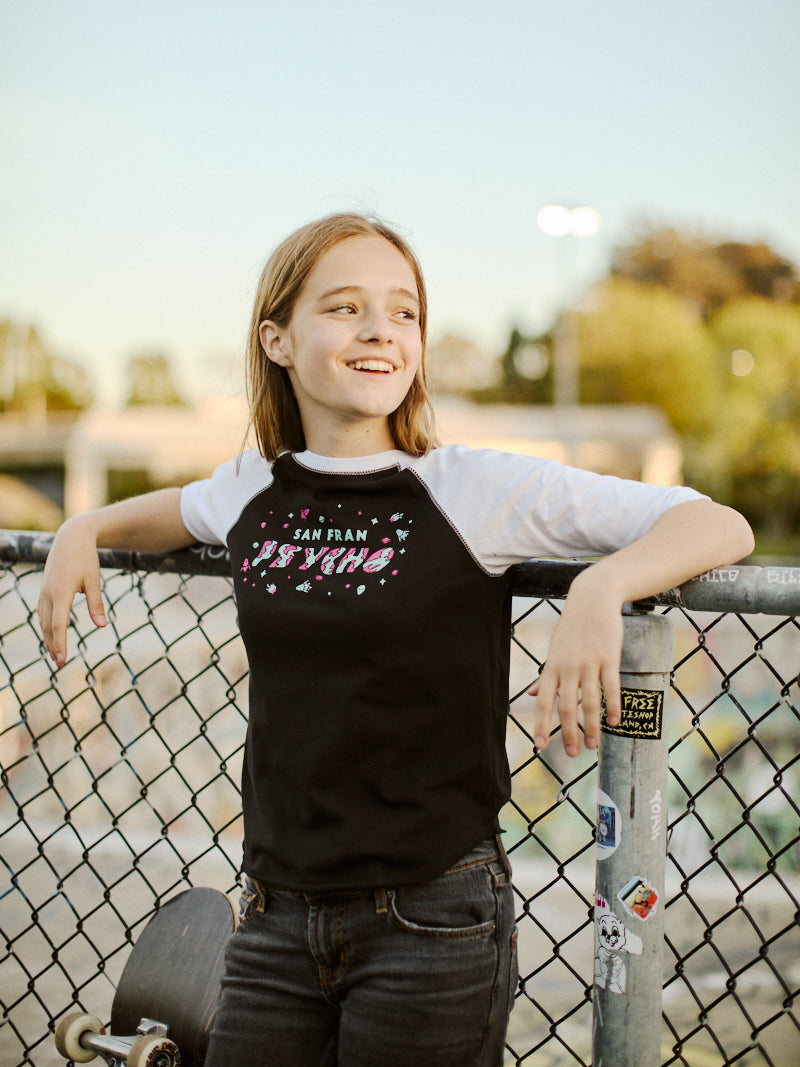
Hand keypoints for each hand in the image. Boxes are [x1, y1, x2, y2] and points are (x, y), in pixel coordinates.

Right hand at [38, 516, 106, 667]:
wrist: (71, 538)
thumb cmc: (85, 559)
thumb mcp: (94, 580)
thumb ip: (96, 604)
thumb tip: (102, 626)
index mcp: (61, 592)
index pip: (58, 624)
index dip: (60, 643)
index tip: (63, 660)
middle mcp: (48, 594)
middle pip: (48, 627)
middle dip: (53, 646)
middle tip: (60, 665)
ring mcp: (44, 592)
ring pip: (43, 621)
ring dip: (48, 639)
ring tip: (56, 655)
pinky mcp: (44, 590)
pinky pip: (42, 613)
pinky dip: (46, 627)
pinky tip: (51, 636)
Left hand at [528, 572, 623, 755]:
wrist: (592, 599)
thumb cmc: (572, 627)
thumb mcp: (555, 650)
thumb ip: (546, 676)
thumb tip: (533, 696)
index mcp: (552, 667)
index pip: (544, 702)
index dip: (541, 725)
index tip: (541, 746)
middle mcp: (568, 667)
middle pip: (567, 706)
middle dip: (568, 733)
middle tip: (573, 754)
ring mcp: (588, 662)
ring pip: (589, 701)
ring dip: (592, 726)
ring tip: (594, 746)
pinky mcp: (608, 657)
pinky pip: (610, 687)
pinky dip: (613, 706)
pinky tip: (615, 722)